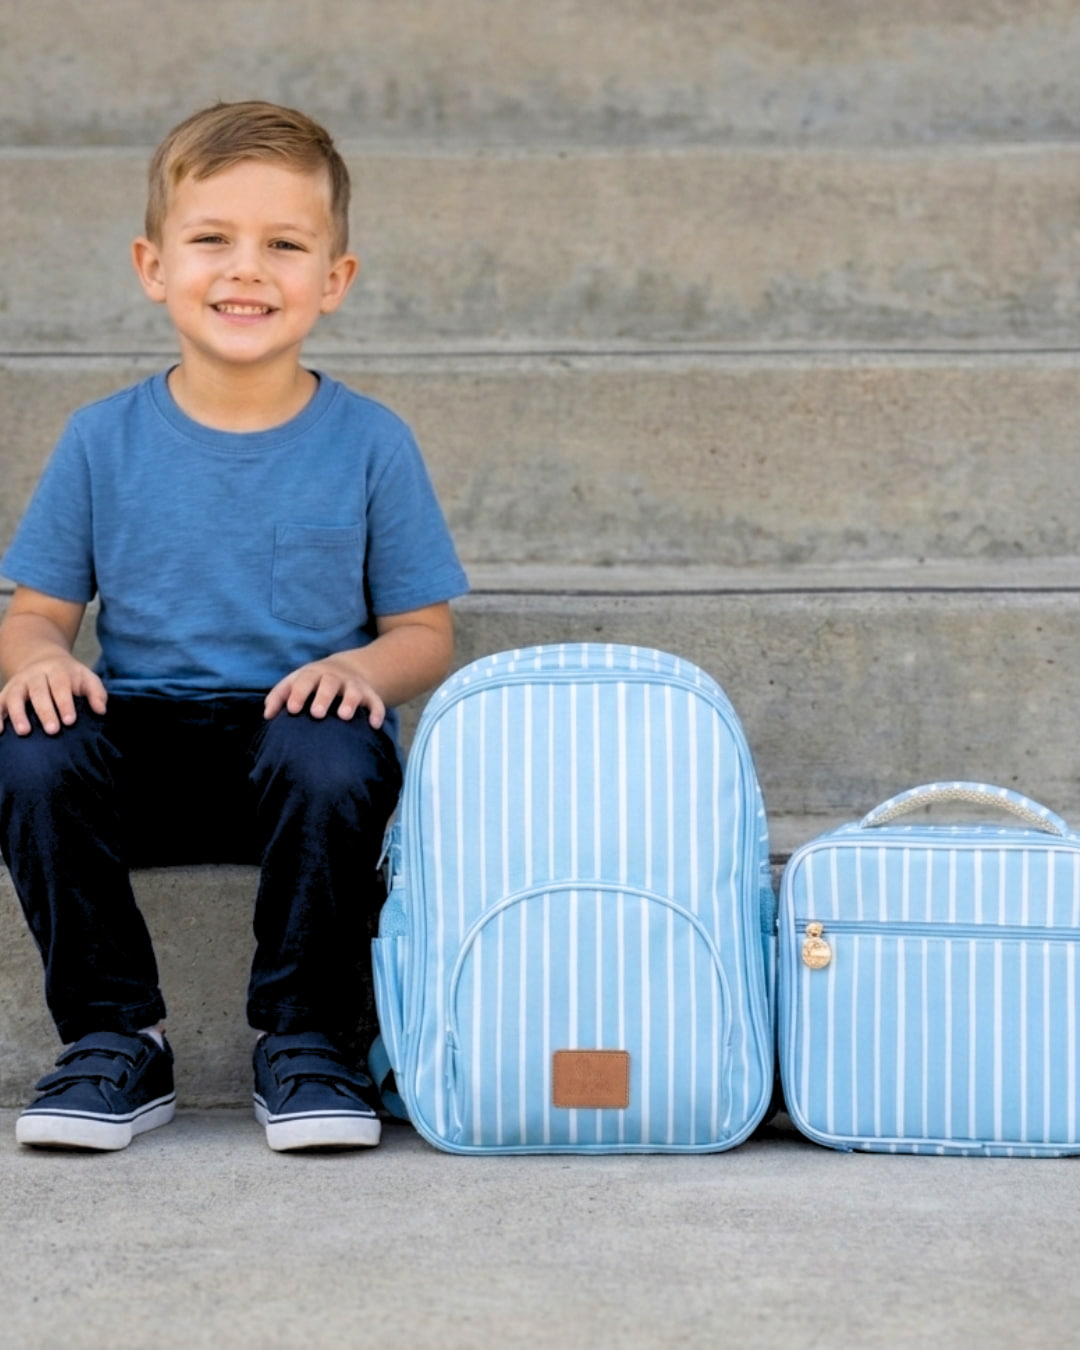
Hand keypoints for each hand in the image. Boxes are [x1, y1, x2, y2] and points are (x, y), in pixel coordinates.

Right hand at [0, 654, 107, 735]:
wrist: (41, 657)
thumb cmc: (69, 675)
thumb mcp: (86, 677)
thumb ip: (96, 693)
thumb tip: (101, 710)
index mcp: (58, 671)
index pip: (61, 686)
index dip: (65, 703)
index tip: (70, 721)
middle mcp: (35, 675)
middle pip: (39, 691)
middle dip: (45, 711)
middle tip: (53, 730)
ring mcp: (19, 683)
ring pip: (15, 696)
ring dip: (18, 714)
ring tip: (24, 732)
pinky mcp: (6, 691)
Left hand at [263, 656, 386, 727]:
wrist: (347, 670)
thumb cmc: (312, 683)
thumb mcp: (296, 682)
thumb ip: (280, 696)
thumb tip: (267, 715)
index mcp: (313, 674)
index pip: (304, 680)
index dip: (298, 694)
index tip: (292, 710)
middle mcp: (334, 677)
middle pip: (329, 683)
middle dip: (323, 697)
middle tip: (316, 714)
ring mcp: (353, 685)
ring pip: (353, 691)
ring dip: (349, 701)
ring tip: (344, 716)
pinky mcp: (369, 694)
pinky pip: (375, 702)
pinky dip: (377, 712)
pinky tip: (373, 725)